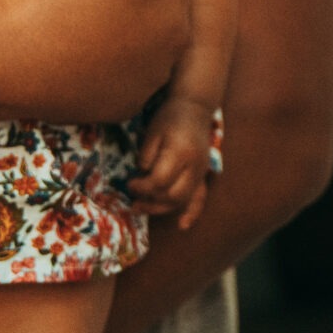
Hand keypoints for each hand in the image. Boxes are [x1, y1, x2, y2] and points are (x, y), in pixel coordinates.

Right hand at [4, 0, 192, 120]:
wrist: (18, 45)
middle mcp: (177, 35)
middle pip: (159, 16)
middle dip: (133, 9)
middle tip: (86, 2)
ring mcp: (153, 76)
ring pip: (142, 53)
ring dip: (120, 43)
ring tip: (75, 31)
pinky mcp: (127, 106)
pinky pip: (119, 86)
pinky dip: (101, 75)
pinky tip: (71, 61)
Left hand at [128, 97, 215, 225]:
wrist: (196, 108)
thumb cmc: (170, 117)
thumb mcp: (152, 132)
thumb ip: (147, 156)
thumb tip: (142, 176)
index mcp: (180, 153)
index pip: (159, 181)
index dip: (141, 187)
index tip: (129, 183)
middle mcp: (194, 166)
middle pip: (173, 195)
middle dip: (150, 201)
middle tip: (132, 201)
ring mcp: (201, 172)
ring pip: (183, 200)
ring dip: (162, 209)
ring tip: (142, 208)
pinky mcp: (203, 175)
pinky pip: (200, 198)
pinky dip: (191, 213)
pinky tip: (182, 225)